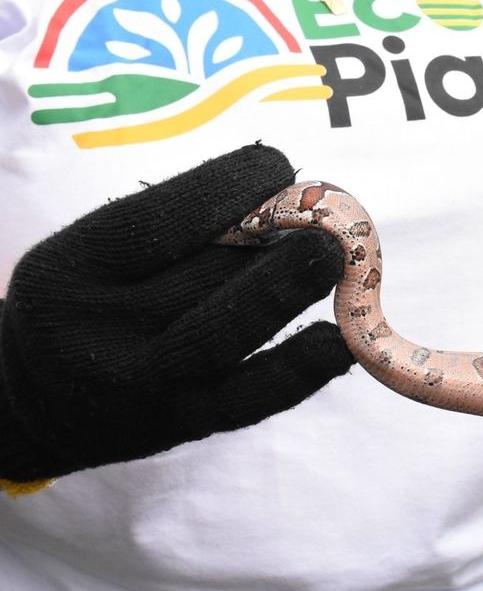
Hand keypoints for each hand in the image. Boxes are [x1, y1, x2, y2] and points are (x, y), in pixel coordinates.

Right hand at [0, 144, 354, 482]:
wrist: (35, 404)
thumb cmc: (87, 304)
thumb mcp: (94, 255)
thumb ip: (168, 227)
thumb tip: (278, 190)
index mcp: (72, 269)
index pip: (156, 223)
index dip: (227, 189)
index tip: (278, 164)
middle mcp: (101, 331)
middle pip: (197, 278)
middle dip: (271, 241)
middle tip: (325, 217)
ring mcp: (142, 387)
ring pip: (224, 334)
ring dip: (287, 291)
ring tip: (335, 258)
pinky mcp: (182, 426)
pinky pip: (249, 400)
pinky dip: (301, 370)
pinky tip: (338, 340)